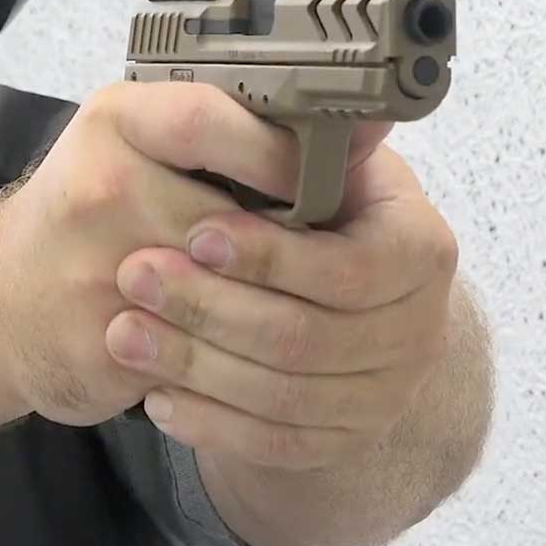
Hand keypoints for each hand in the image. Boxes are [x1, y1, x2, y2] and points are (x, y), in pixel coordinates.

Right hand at [0, 81, 315, 426]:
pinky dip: (240, 358)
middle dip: (289, 248)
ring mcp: (93, 271)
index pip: (209, 122)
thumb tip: (361, 126)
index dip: (278, 153)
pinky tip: (260, 355)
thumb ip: (233, 132)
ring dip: (274, 307)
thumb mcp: (138, 141)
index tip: (325, 175)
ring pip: (225, 296)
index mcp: (115, 123)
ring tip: (311, 308)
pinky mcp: (101, 344)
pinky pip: (202, 354)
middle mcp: (98, 189)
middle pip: (229, 220)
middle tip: (337, 259)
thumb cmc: (90, 210)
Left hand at [103, 139, 458, 469]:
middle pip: (305, 337)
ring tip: (123, 333)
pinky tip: (157, 395)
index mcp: (422, 250)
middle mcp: (418, 331)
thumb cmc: (317, 214)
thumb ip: (317, 145)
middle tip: (133, 274)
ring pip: (281, 396)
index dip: (270, 256)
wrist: (334, 301)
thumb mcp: (328, 167)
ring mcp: (385, 395)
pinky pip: (273, 444)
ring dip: (194, 365)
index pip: (350, 268)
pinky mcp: (343, 441)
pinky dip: (211, 423)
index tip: (195, 233)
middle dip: (210, 307)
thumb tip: (345, 101)